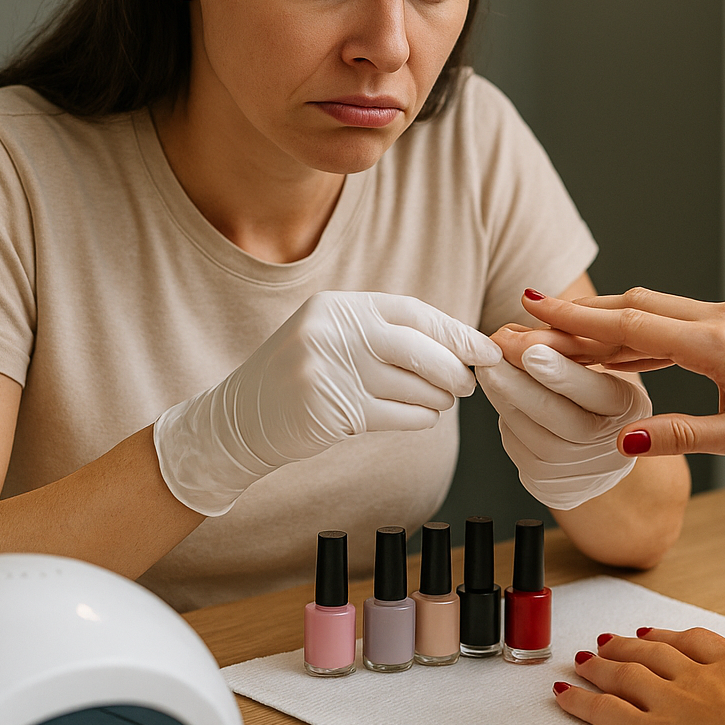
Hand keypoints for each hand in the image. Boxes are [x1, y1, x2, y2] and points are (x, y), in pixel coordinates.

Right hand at [154, 290, 500, 514]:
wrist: (239, 419)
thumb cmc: (298, 378)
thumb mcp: (331, 336)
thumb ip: (380, 331)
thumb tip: (456, 343)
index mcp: (338, 305)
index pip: (413, 312)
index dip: (456, 332)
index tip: (485, 349)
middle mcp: (332, 331)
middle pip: (418, 348)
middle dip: (453, 368)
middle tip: (469, 383)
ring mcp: (329, 370)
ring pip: (411, 385)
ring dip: (438, 398)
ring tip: (442, 401)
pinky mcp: (330, 410)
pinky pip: (397, 415)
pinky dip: (420, 418)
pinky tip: (423, 418)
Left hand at [474, 331, 650, 510]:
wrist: (601, 457)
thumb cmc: (597, 399)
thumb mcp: (599, 369)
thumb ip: (567, 348)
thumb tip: (513, 334)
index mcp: (629, 409)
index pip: (594, 390)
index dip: (561, 372)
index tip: (530, 349)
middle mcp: (608, 444)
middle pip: (556, 414)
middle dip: (518, 382)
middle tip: (491, 355)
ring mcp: (577, 469)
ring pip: (529, 431)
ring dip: (502, 396)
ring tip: (487, 368)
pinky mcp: (548, 484)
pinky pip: (517, 446)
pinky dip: (505, 416)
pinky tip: (502, 395)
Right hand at [508, 287, 724, 504]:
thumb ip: (683, 436)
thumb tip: (625, 441)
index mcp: (716, 342)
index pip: (631, 325)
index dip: (578, 319)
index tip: (534, 306)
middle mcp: (717, 319)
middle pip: (633, 309)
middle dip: (580, 315)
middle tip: (532, 321)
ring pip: (651, 314)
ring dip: (606, 325)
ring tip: (561, 338)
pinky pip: (671, 327)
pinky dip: (636, 337)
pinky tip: (612, 352)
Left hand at [555, 627, 724, 724]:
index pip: (698, 642)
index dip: (671, 636)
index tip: (655, 634)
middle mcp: (703, 678)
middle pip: (655, 651)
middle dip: (627, 646)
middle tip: (608, 641)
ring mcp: (675, 704)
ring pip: (627, 674)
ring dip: (601, 665)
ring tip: (584, 660)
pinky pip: (608, 712)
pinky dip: (582, 701)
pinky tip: (567, 695)